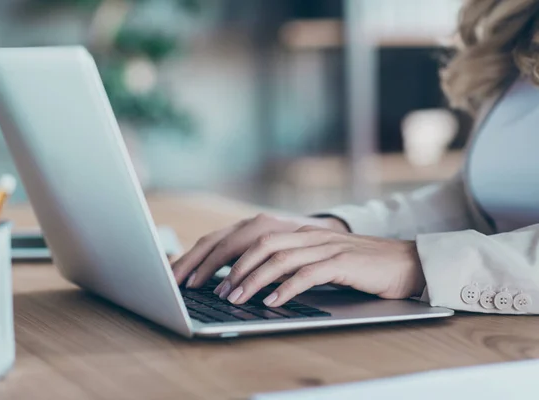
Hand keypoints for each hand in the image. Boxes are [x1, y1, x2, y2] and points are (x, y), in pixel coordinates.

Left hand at [218, 226, 425, 306]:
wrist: (405, 262)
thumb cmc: (361, 266)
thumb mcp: (321, 260)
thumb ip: (293, 263)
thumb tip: (258, 281)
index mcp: (301, 232)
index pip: (256, 239)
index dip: (230, 256)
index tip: (211, 277)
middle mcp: (309, 235)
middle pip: (260, 244)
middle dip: (233, 267)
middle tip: (216, 290)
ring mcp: (326, 246)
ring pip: (280, 258)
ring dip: (254, 280)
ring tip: (236, 299)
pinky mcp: (343, 262)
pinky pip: (308, 274)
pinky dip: (287, 288)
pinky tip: (272, 302)